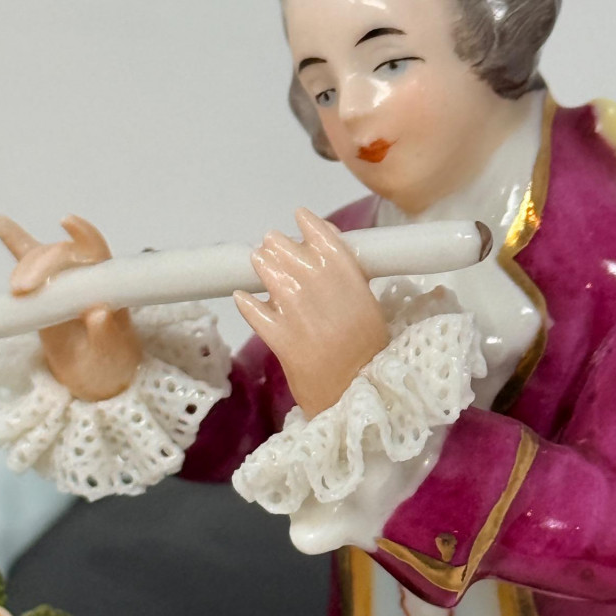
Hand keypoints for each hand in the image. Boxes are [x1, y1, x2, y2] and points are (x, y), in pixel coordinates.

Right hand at [0, 214, 142, 401]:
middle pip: (62, 255)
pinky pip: (26, 261)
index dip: (84, 234)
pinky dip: (10, 239)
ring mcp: (62, 282)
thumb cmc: (110, 364)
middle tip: (23, 289)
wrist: (96, 380)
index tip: (66, 223)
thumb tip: (98, 312)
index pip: (98, 252)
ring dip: (25, 265)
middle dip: (41, 264)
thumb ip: (106, 336)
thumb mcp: (111, 356)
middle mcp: (86, 278)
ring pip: (41, 257)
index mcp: (109, 287)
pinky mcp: (42, 290)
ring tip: (17, 288)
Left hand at [234, 208, 388, 417]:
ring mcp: (302, 317)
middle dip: (281, 247)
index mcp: (356, 289)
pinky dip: (248, 304)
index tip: (301, 216)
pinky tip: (243, 298)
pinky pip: (257, 315)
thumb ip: (352, 288)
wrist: (358, 399)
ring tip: (258, 261)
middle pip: (296, 257)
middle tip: (272, 242)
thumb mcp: (372, 316)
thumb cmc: (372, 360)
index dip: (313, 228)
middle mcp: (327, 296)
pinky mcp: (282, 341)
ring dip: (264, 267)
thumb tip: (329, 259)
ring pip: (274, 279)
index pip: (330, 245)